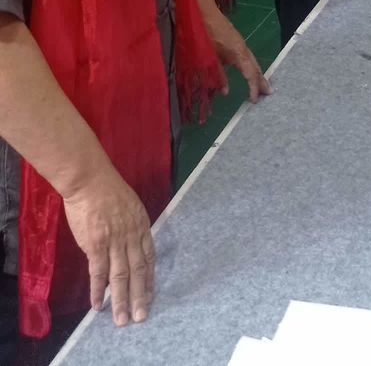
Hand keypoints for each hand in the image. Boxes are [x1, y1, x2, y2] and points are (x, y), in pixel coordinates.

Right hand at [63, 167, 154, 326]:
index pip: (149, 257)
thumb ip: (131, 227)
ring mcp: (114, 242)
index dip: (150, 278)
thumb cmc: (107, 189)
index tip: (151, 295)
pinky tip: (98, 305)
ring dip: (121, 300)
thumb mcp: (130, 206)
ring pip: (120, 277)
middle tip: (141, 317)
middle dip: (140, 296)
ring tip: (121, 320)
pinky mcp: (95, 245)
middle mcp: (131, 236)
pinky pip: (98, 273)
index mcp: (141, 225)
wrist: (89, 180)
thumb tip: (129, 246)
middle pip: (138, 271)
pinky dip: (98, 290)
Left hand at [210, 12, 271, 103]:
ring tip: (262, 84)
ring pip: (252, 61)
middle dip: (262, 80)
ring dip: (257, 73)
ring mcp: (240, 43)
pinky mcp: (236, 40)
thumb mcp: (210, 57)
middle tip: (269, 93)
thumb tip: (225, 91)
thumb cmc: (205, 34)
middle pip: (256, 67)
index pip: (250, 74)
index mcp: (239, 53)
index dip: (253, 88)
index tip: (254, 100)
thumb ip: (219, 75)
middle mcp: (243, 48)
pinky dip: (251, 66)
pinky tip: (247, 70)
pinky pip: (247, 56)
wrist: (204, 11)